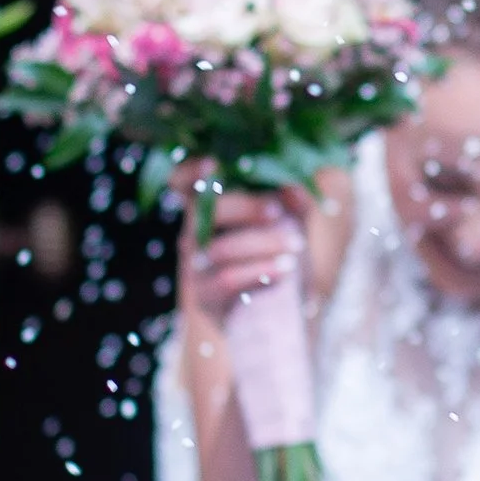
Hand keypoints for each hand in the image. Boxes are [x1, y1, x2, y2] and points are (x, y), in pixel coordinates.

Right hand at [176, 166, 353, 326]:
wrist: (274, 316)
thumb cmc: (278, 258)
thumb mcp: (292, 226)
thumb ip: (295, 205)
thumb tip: (295, 186)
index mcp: (210, 208)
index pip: (183, 183)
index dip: (189, 171)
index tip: (212, 164)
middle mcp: (194, 234)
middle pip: (206, 211)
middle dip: (245, 207)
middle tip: (276, 211)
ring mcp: (195, 267)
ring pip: (220, 249)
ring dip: (262, 243)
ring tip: (296, 245)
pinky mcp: (204, 297)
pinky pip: (227, 280)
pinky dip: (260, 271)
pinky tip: (285, 269)